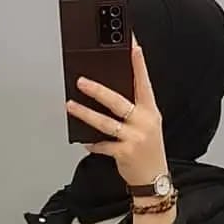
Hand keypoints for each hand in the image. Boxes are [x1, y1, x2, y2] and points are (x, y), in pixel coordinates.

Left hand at [66, 37, 168, 189]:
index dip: (138, 63)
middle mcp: (144, 121)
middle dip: (97, 90)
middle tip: (81, 81)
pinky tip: (84, 140)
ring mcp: (134, 137)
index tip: (132, 45)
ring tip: (70, 106)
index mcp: (150, 110)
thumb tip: (107, 96)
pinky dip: (92, 143)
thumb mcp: (148, 124)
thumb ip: (133, 110)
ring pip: (105, 122)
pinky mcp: (125, 153)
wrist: (153, 178)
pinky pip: (102, 145)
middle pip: (118, 101)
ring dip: (85, 114)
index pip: (144, 81)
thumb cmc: (148, 149)